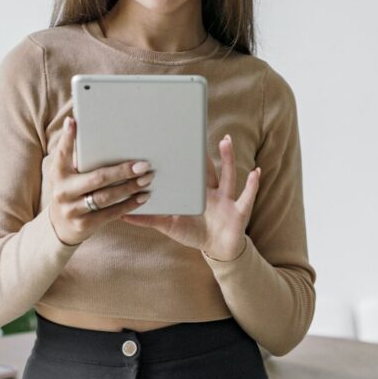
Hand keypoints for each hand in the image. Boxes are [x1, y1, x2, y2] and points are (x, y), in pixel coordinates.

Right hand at [46, 117, 153, 245]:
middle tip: (144, 165)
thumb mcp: (66, 172)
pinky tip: (142, 197)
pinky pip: (111, 214)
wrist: (60, 225)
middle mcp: (62, 191)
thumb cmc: (70, 189)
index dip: (67, 137)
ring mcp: (73, 209)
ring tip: (147, 179)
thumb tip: (78, 122)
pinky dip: (128, 205)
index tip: (74, 121)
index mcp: (57, 173)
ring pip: (106, 197)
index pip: (63, 153)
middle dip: (122, 171)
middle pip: (97, 178)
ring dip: (130, 188)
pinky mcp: (84, 225)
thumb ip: (74, 154)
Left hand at [119, 134, 259, 260]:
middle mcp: (211, 191)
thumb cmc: (194, 233)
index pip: (188, 169)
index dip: (183, 155)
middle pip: (207, 167)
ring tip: (225, 140)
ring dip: (227, 157)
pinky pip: (247, 196)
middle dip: (202, 149)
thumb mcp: (169, 225)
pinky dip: (252, 185)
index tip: (173, 135)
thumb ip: (149, 220)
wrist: (218, 250)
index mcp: (195, 192)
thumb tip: (122, 215)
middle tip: (197, 128)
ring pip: (228, 174)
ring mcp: (226, 198)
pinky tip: (255, 172)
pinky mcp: (239, 211)